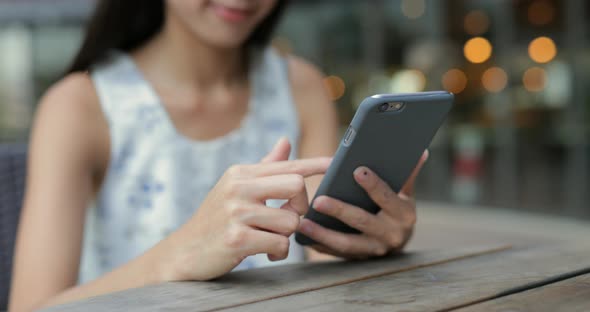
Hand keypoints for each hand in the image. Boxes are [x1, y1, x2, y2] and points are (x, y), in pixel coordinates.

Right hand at [160, 138, 330, 280]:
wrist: (184, 252)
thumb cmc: (216, 219)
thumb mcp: (236, 188)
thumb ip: (265, 168)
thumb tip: (285, 141)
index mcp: (241, 173)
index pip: (287, 165)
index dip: (314, 164)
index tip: (334, 161)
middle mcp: (238, 187)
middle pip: (296, 187)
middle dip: (299, 207)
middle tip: (284, 219)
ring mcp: (236, 212)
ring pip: (291, 221)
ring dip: (285, 236)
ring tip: (267, 239)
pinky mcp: (237, 239)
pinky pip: (280, 244)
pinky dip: (277, 253)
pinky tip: (263, 253)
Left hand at [299, 150, 427, 258]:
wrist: (397, 240)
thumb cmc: (397, 208)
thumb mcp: (406, 192)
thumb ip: (407, 173)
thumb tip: (420, 151)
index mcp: (404, 214)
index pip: (387, 197)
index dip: (373, 185)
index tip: (357, 170)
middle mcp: (391, 234)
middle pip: (362, 221)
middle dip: (340, 210)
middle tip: (318, 200)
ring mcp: (374, 249)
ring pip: (346, 243)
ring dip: (323, 234)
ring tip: (303, 223)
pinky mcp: (359, 259)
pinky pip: (337, 254)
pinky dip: (319, 245)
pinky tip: (303, 236)